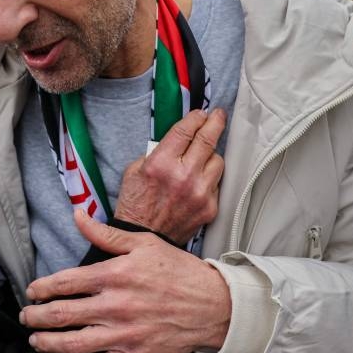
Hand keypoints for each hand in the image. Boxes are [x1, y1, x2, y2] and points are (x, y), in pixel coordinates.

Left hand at [21, 209, 230, 352]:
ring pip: (72, 344)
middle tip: (27, 316)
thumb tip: (77, 215)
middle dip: (36, 317)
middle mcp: (114, 305)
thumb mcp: (143, 243)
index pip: (65, 282)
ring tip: (35, 339)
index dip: (41, 288)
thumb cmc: (178, 271)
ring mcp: (122, 334)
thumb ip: (105, 233)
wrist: (212, 305)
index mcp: (114, 275)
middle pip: (61, 314)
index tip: (32, 292)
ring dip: (46, 343)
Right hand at [114, 108, 225, 243]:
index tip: (200, 113)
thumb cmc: (136, 204)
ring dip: (211, 155)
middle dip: (215, 122)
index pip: (186, 130)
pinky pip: (217, 183)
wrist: (143, 238)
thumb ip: (158, 151)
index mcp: (161, 163)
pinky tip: (197, 181)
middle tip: (217, 116)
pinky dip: (209, 179)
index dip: (196, 117)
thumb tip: (180, 138)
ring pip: (218, 161)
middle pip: (208, 139)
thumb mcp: (135, 169)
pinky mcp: (210, 207)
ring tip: (201, 156)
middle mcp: (183, 176)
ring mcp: (200, 193)